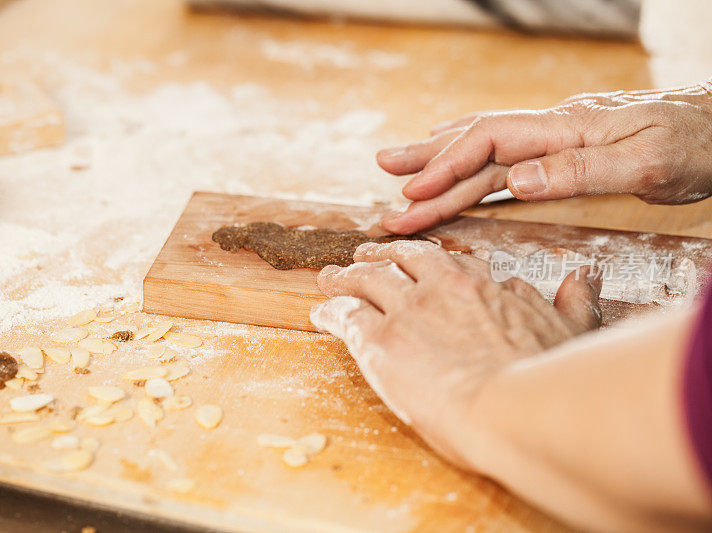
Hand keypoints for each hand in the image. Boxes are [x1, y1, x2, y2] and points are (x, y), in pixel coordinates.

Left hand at [310, 241, 601, 468]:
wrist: (512, 410)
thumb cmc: (545, 378)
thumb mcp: (572, 332)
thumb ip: (574, 301)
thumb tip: (584, 276)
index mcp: (481, 285)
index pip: (446, 262)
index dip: (426, 261)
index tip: (418, 263)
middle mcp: (439, 288)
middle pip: (399, 260)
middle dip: (379, 256)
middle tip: (363, 254)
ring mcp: (406, 311)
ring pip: (365, 280)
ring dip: (344, 276)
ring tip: (330, 278)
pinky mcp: (379, 340)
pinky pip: (344, 316)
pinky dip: (330, 311)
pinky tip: (321, 312)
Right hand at [377, 82, 711, 233]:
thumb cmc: (697, 146)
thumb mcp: (648, 164)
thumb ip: (581, 170)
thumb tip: (516, 179)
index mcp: (567, 128)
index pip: (490, 142)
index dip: (447, 166)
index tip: (412, 194)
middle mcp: (553, 129)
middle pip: (476, 140)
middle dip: (426, 159)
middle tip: (381, 171)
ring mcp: (557, 138)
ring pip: (486, 148)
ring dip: (440, 159)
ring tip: (399, 169)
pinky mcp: (564, 151)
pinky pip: (505, 156)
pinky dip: (471, 160)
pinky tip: (455, 163)